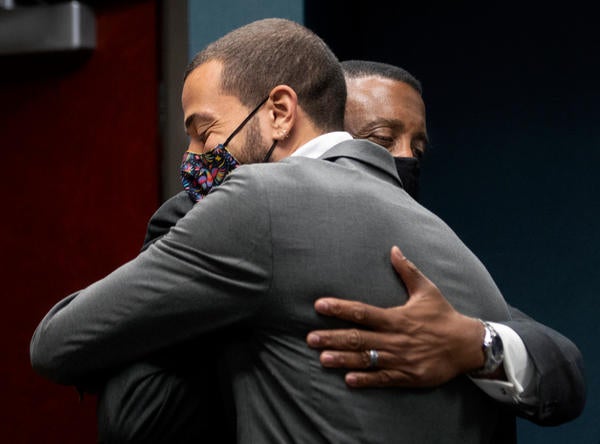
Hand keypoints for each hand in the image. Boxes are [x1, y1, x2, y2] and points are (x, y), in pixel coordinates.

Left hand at [306, 246, 485, 387]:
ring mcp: (401, 359)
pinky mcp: (408, 376)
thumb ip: (407, 270)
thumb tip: (394, 249)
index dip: (340, 308)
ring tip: (322, 358)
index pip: (362, 312)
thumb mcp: (426, 290)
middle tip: (310, 338)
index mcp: (396, 317)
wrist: (467, 345)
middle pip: (358, 338)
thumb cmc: (443, 315)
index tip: (319, 305)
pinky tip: (348, 380)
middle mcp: (396, 338)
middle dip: (333, 337)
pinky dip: (366, 380)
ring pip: (367, 359)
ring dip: (343, 359)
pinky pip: (383, 379)